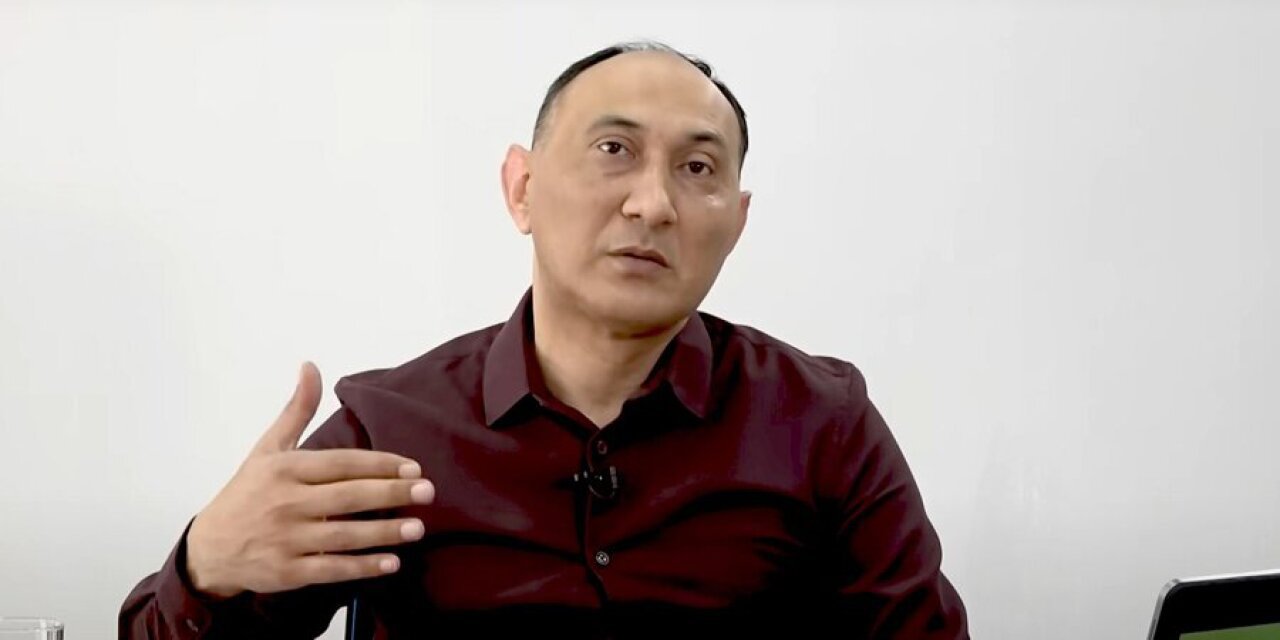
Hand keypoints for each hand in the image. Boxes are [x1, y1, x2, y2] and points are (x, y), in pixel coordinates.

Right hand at [184, 362, 434, 598]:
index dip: (379, 464)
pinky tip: (391, 563)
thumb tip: (311, 366)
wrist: (208, 548)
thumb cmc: (246, 493)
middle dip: (390, 493)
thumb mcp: (268, 448)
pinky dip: (362, 567)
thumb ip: (297, 410)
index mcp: (285, 469)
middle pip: (347, 497)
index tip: (413, 467)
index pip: (340, 463)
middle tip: (428, 492)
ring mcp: (285, 539)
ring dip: (383, 532)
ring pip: (342, 536)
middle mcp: (285, 503)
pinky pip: (330, 569)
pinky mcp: (286, 572)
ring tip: (418, 528)